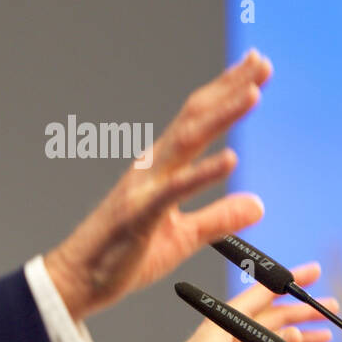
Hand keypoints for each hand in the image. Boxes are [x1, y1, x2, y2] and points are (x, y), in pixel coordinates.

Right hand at [44, 50, 272, 320]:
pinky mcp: (140, 214)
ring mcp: (145, 187)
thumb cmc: (124, 255)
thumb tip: (258, 204)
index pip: (199, 120)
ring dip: (222, 115)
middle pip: (196, 117)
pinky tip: (231, 159)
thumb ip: (220, 217)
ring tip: (254, 92)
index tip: (256, 66)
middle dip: (230, 87)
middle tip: (262, 61)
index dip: (227, 91)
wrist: (78, 280)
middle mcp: (153, 167)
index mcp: (162, 168)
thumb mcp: (184, 238)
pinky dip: (204, 173)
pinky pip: (176, 190)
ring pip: (188, 141)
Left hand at [123, 263, 336, 341]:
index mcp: (226, 322)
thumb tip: (296, 333)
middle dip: (302, 313)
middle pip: (273, 319)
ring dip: (297, 341)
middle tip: (331, 309)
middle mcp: (231, 336)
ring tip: (324, 338)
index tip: (313, 273)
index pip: (264, 295)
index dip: (289, 282)